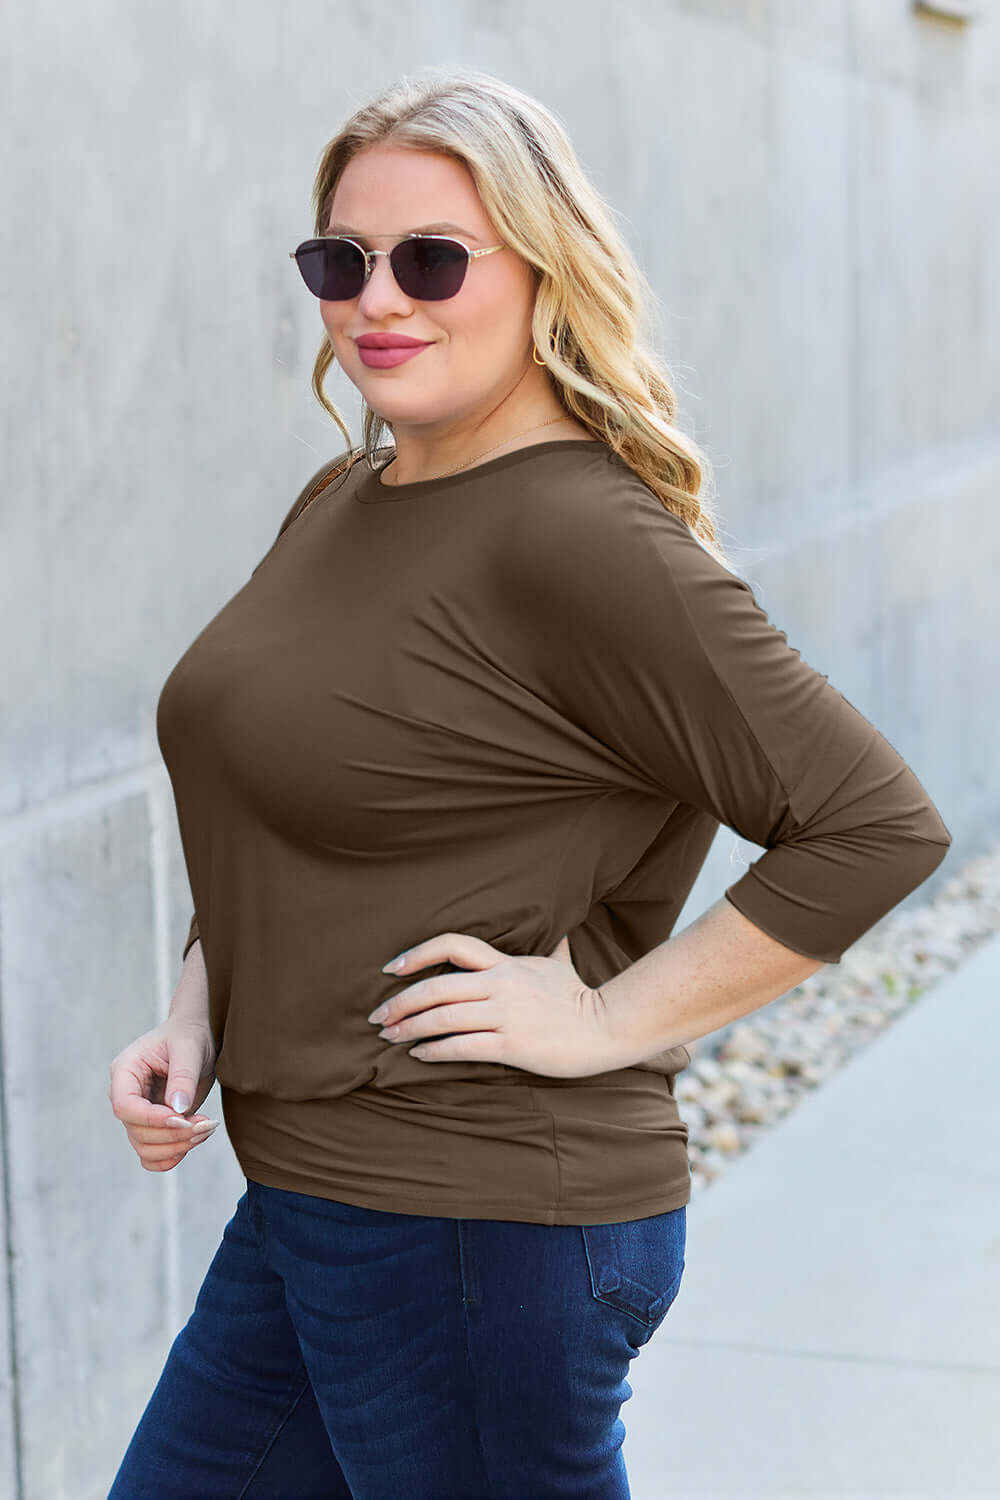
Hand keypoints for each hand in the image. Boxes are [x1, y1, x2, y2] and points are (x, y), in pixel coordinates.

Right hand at [108, 1018, 218, 1171]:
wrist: (195, 1038)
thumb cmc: (189, 1035)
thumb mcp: (189, 1048)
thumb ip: (183, 1077)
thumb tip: (178, 1109)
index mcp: (125, 1071)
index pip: (125, 1106)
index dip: (152, 1119)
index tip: (183, 1118)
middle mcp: (125, 1095)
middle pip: (136, 1131)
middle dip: (173, 1135)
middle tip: (206, 1124)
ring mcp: (137, 1114)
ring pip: (144, 1148)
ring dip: (176, 1147)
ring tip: (206, 1128)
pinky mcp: (152, 1126)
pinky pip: (151, 1155)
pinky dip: (172, 1157)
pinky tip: (195, 1141)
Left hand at [367, 931, 643, 1079]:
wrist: (606, 1028)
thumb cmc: (579, 998)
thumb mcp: (560, 965)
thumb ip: (552, 948)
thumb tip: (560, 931)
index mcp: (506, 963)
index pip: (453, 945)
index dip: (417, 953)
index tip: (391, 968)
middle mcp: (500, 985)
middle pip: (436, 987)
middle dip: (400, 1002)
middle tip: (377, 1016)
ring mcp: (505, 1015)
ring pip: (443, 1018)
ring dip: (409, 1028)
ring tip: (389, 1037)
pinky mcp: (511, 1045)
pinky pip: (462, 1047)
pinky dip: (434, 1051)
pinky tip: (419, 1054)